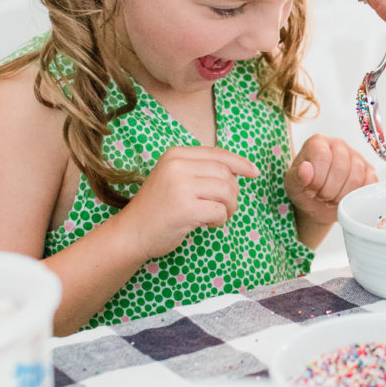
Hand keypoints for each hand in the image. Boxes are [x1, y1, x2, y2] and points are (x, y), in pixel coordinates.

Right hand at [119, 146, 257, 257]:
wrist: (131, 233)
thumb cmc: (157, 208)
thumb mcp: (174, 178)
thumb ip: (199, 170)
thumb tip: (238, 172)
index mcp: (175, 154)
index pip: (217, 154)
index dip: (240, 163)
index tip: (254, 172)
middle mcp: (178, 166)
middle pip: (225, 174)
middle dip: (233, 193)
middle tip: (225, 208)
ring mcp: (180, 186)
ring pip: (226, 191)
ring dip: (229, 207)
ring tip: (217, 217)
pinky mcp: (185, 208)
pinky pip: (220, 211)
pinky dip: (220, 220)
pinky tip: (207, 224)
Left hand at [285, 136, 376, 229]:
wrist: (317, 203)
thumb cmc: (304, 189)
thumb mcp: (292, 185)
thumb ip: (297, 177)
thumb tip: (305, 169)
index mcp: (317, 142)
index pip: (322, 157)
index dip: (317, 179)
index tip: (311, 190)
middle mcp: (338, 144)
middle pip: (341, 168)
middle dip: (329, 191)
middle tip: (321, 196)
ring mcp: (356, 156)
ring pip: (356, 177)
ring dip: (342, 195)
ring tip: (331, 197)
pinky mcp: (368, 170)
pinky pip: (369, 182)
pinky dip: (357, 195)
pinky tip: (345, 197)